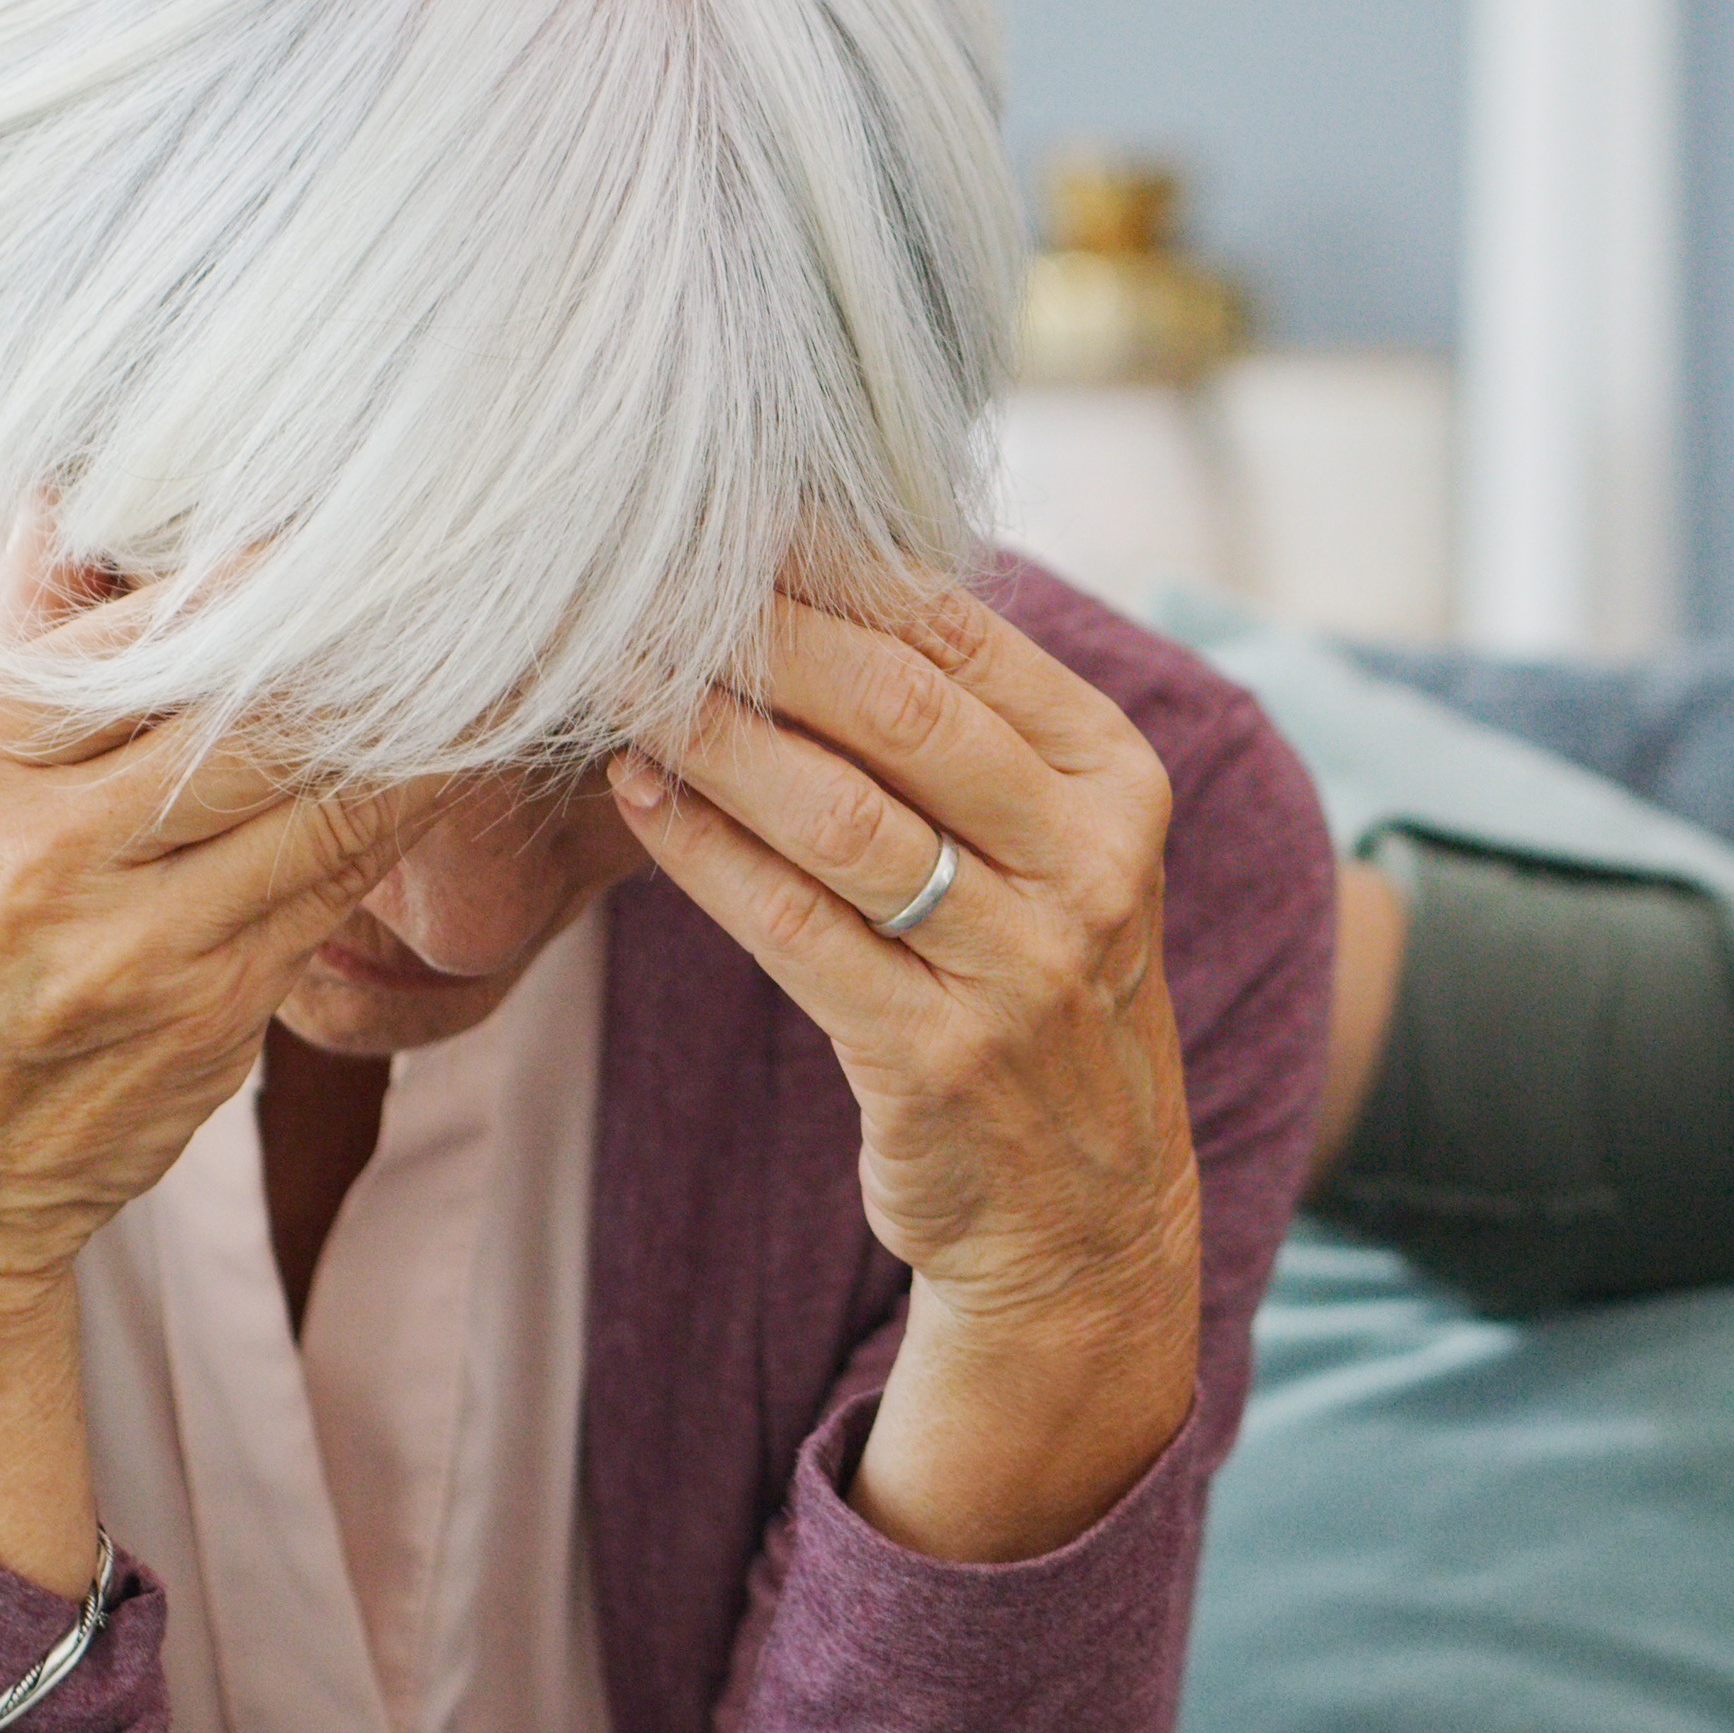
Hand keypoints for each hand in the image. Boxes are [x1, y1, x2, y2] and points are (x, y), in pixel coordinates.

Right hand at [0, 517, 466, 1591]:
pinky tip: (458, 759)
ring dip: (427, 719)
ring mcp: (137, 945)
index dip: (272, 563)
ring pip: (328, 795)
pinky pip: (336, 889)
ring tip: (509, 638)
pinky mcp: (213, 1016)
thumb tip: (77, 489)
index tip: (368, 501)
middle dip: (375, 630)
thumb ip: (14, 652)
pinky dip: (399, 817)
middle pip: (258, 701)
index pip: (145, 625)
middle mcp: (44, 850)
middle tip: (481, 554)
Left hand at [611, 590, 1199, 1563]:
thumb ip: (969, 729)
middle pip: (896, 709)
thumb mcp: (1053, 851)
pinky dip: (702, 851)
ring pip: (836, 815)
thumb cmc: (1031, 996)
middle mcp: (1088, 866)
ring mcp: (1020, 968)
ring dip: (710, 736)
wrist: (1084, 1216)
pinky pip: (791, 928)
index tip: (720, 517)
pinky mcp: (937, 1059)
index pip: (962, 634)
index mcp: (1116, 782)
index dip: (829, 564)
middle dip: (754, 636)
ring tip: (617, 680)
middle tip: (638, 583)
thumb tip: (814, 565)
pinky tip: (640, 797)